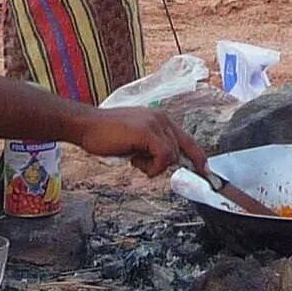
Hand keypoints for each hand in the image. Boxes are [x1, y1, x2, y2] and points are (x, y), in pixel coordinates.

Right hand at [75, 105, 206, 179]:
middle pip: (180, 151)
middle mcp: (161, 118)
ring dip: (152, 166)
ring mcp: (155, 123)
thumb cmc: (106, 135)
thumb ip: (151, 147)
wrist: (86, 125)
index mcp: (160, 119)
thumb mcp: (135, 140)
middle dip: (163, 165)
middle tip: (138, 162)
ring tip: (132, 157)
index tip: (206, 171)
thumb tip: (165, 163)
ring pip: (172, 155)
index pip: (187, 140)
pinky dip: (152, 166)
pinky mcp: (147, 131)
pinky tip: (134, 160)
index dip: (198, 156)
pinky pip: (164, 156)